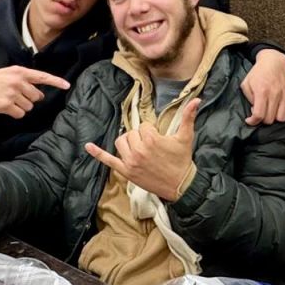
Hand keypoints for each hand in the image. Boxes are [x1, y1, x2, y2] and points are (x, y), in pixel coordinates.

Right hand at [0, 66, 69, 117]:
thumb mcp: (8, 73)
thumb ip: (24, 79)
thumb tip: (39, 94)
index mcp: (19, 71)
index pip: (42, 77)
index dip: (56, 82)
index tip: (67, 86)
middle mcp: (18, 81)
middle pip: (36, 97)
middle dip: (28, 99)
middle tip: (14, 96)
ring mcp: (12, 93)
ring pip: (29, 107)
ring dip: (20, 107)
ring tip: (7, 100)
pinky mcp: (6, 105)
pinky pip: (20, 114)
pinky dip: (14, 113)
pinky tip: (4, 107)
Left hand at [85, 98, 199, 201]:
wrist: (180, 185)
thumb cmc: (182, 160)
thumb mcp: (186, 137)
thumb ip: (188, 117)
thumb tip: (197, 99)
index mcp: (151, 140)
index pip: (144, 126)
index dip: (152, 131)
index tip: (160, 140)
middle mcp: (138, 150)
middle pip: (132, 133)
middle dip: (141, 137)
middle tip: (152, 146)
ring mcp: (130, 162)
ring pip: (121, 142)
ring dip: (128, 142)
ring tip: (139, 148)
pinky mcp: (126, 172)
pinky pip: (108, 160)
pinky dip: (98, 154)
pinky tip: (88, 146)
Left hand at [241, 49, 284, 126]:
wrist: (274, 60)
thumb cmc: (258, 72)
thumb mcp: (246, 83)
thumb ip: (248, 98)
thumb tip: (254, 110)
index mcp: (261, 92)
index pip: (259, 115)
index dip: (253, 121)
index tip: (250, 120)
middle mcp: (275, 94)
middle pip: (270, 119)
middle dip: (263, 119)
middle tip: (261, 112)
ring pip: (282, 118)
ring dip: (275, 117)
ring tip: (271, 111)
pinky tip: (281, 109)